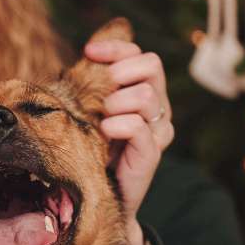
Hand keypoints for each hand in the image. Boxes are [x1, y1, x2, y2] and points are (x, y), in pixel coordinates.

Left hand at [83, 40, 174, 244]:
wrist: (96, 196)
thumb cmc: (89, 148)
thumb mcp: (88, 110)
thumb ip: (93, 84)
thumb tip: (87, 51)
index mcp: (143, 90)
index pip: (139, 54)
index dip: (116, 48)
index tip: (88, 52)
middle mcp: (156, 107)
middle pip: (152, 65)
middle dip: (121, 70)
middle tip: (100, 90)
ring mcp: (157, 130)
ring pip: (147, 95)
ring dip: (117, 101)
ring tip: (101, 118)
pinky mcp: (151, 154)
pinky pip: (141, 127)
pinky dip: (120, 124)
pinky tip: (104, 131)